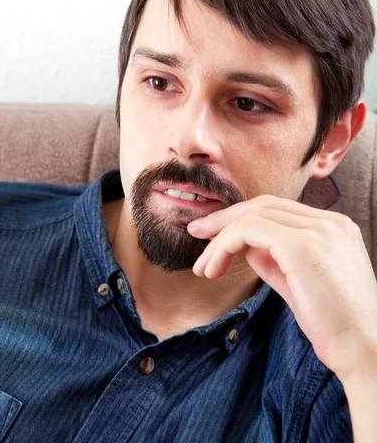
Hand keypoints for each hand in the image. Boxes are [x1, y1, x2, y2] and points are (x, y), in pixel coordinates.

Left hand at [188, 195, 376, 380]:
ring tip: (203, 266)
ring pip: (252, 215)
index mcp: (334, 227)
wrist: (366, 351)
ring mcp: (319, 230)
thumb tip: (244, 247)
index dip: (241, 218)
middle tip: (196, 233)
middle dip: (224, 219)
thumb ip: (274, 260)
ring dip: (220, 239)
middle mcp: (329, 221)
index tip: (213, 235)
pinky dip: (225, 245)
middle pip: (262, 205)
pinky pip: (250, 231)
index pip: (277, 209)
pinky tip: (214, 267)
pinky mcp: (303, 245)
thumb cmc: (335, 325)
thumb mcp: (299, 284)